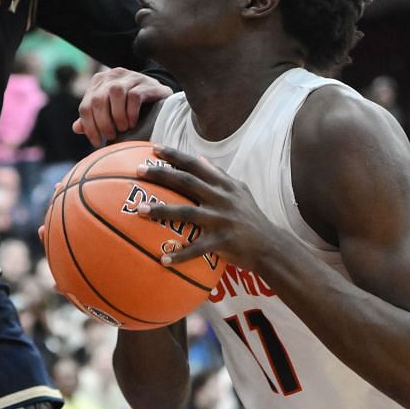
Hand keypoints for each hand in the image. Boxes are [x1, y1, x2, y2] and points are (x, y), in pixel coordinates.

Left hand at [74, 68, 172, 146]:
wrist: (158, 98)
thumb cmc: (129, 108)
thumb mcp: (109, 112)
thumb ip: (92, 118)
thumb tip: (76, 128)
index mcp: (99, 82)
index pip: (85, 105)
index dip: (89, 126)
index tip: (97, 142)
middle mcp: (113, 76)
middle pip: (98, 99)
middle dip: (103, 122)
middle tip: (111, 136)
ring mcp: (130, 76)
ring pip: (116, 93)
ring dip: (117, 116)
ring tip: (123, 129)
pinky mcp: (146, 82)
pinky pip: (134, 96)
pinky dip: (131, 112)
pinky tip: (133, 122)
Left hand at [137, 146, 280, 271]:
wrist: (270, 245)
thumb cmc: (251, 217)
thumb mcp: (240, 191)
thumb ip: (220, 175)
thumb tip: (201, 159)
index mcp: (223, 185)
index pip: (195, 165)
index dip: (175, 155)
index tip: (154, 148)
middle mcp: (221, 198)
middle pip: (186, 182)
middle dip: (161, 174)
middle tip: (138, 170)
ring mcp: (221, 219)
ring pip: (186, 212)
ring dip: (162, 211)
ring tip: (140, 211)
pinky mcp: (222, 241)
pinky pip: (197, 248)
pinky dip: (180, 254)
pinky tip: (163, 260)